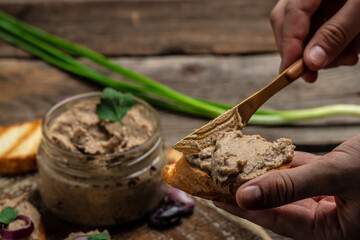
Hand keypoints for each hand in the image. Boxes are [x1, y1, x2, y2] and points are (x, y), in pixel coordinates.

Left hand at [215, 134, 359, 239]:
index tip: (213, 197)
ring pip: (287, 184)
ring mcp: (330, 197)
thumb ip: (291, 186)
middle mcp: (328, 219)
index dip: (241, 207)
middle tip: (217, 179)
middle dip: (247, 188)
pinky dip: (283, 160)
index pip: (274, 219)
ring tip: (233, 163)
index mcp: (331, 233)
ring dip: (263, 171)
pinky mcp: (333, 177)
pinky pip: (301, 170)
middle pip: (276, 202)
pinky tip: (263, 152)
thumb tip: (245, 196)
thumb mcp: (340, 176)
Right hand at [270, 0, 359, 81]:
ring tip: (349, 56)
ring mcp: (316, 1)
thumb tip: (311, 62)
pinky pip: (320, 29)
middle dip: (304, 52)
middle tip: (316, 72)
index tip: (289, 72)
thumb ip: (335, 33)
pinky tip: (352, 46)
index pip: (290, 14)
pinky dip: (335, 44)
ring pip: (305, 32)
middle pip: (289, 25)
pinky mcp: (328, 8)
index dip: (288, 46)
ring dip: (324, 51)